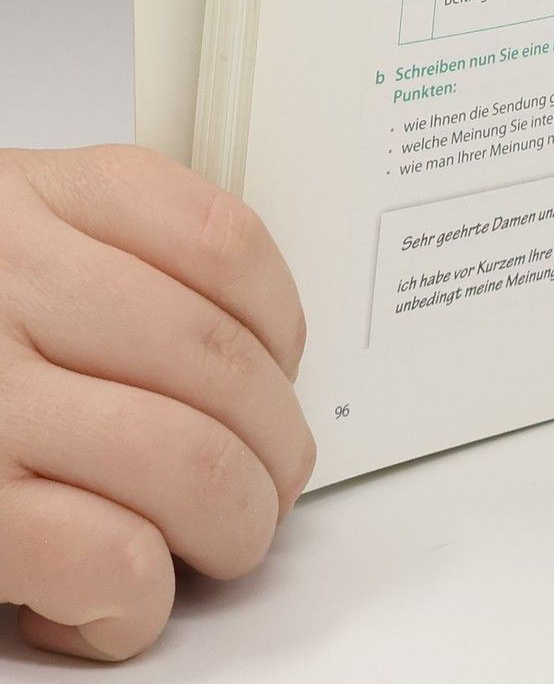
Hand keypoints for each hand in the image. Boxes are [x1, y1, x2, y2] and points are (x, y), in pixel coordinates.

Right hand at [0, 147, 311, 660]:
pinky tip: (116, 596)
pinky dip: (140, 596)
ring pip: (190, 463)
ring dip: (234, 525)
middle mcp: (5, 290)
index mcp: (28, 204)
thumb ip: (105, 260)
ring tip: (215, 544)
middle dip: (274, 447)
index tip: (278, 369)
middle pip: (220, 365)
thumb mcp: (2, 247)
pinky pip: (109, 555)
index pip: (221, 240)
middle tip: (267, 485)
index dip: (279, 322)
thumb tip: (250, 355)